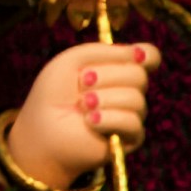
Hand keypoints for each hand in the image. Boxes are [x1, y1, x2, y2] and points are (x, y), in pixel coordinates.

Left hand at [3, 39, 152, 190]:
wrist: (42, 131)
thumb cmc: (53, 94)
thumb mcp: (72, 60)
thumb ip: (104, 51)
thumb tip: (139, 54)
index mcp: (117, 68)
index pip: (149, 56)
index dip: (146, 55)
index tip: (133, 56)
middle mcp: (128, 90)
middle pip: (139, 75)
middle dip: (107, 76)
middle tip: (81, 84)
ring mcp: (131, 114)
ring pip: (135, 99)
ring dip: (103, 99)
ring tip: (82, 106)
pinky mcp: (129, 139)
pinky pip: (132, 123)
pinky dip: (108, 119)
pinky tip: (89, 122)